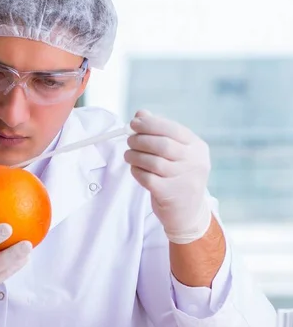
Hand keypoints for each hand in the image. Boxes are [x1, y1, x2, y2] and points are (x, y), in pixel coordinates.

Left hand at [124, 109, 211, 243]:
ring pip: (152, 161)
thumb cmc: (178, 176)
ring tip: (128, 155)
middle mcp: (194, 162)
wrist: (187, 213)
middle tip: (129, 140)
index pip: (172, 129)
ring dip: (134, 155)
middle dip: (140, 139)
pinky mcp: (169, 194)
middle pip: (162, 144)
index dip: (150, 124)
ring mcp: (183, 179)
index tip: (133, 123)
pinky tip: (135, 169)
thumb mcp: (176, 154)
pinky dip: (136, 171)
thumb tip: (141, 114)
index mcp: (197, 147)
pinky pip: (146, 177)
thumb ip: (160, 132)